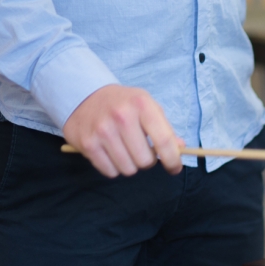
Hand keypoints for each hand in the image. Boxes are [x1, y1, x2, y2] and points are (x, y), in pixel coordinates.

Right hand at [63, 84, 182, 176]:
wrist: (84, 94)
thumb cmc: (122, 103)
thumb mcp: (146, 106)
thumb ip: (165, 128)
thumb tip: (180, 148)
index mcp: (142, 105)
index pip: (164, 141)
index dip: (173, 160)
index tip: (174, 168)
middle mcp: (121, 116)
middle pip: (145, 161)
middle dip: (147, 161)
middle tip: (141, 151)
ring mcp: (102, 131)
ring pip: (128, 169)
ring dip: (130, 165)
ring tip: (125, 150)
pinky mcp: (87, 144)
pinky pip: (110, 171)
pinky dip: (114, 168)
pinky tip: (111, 153)